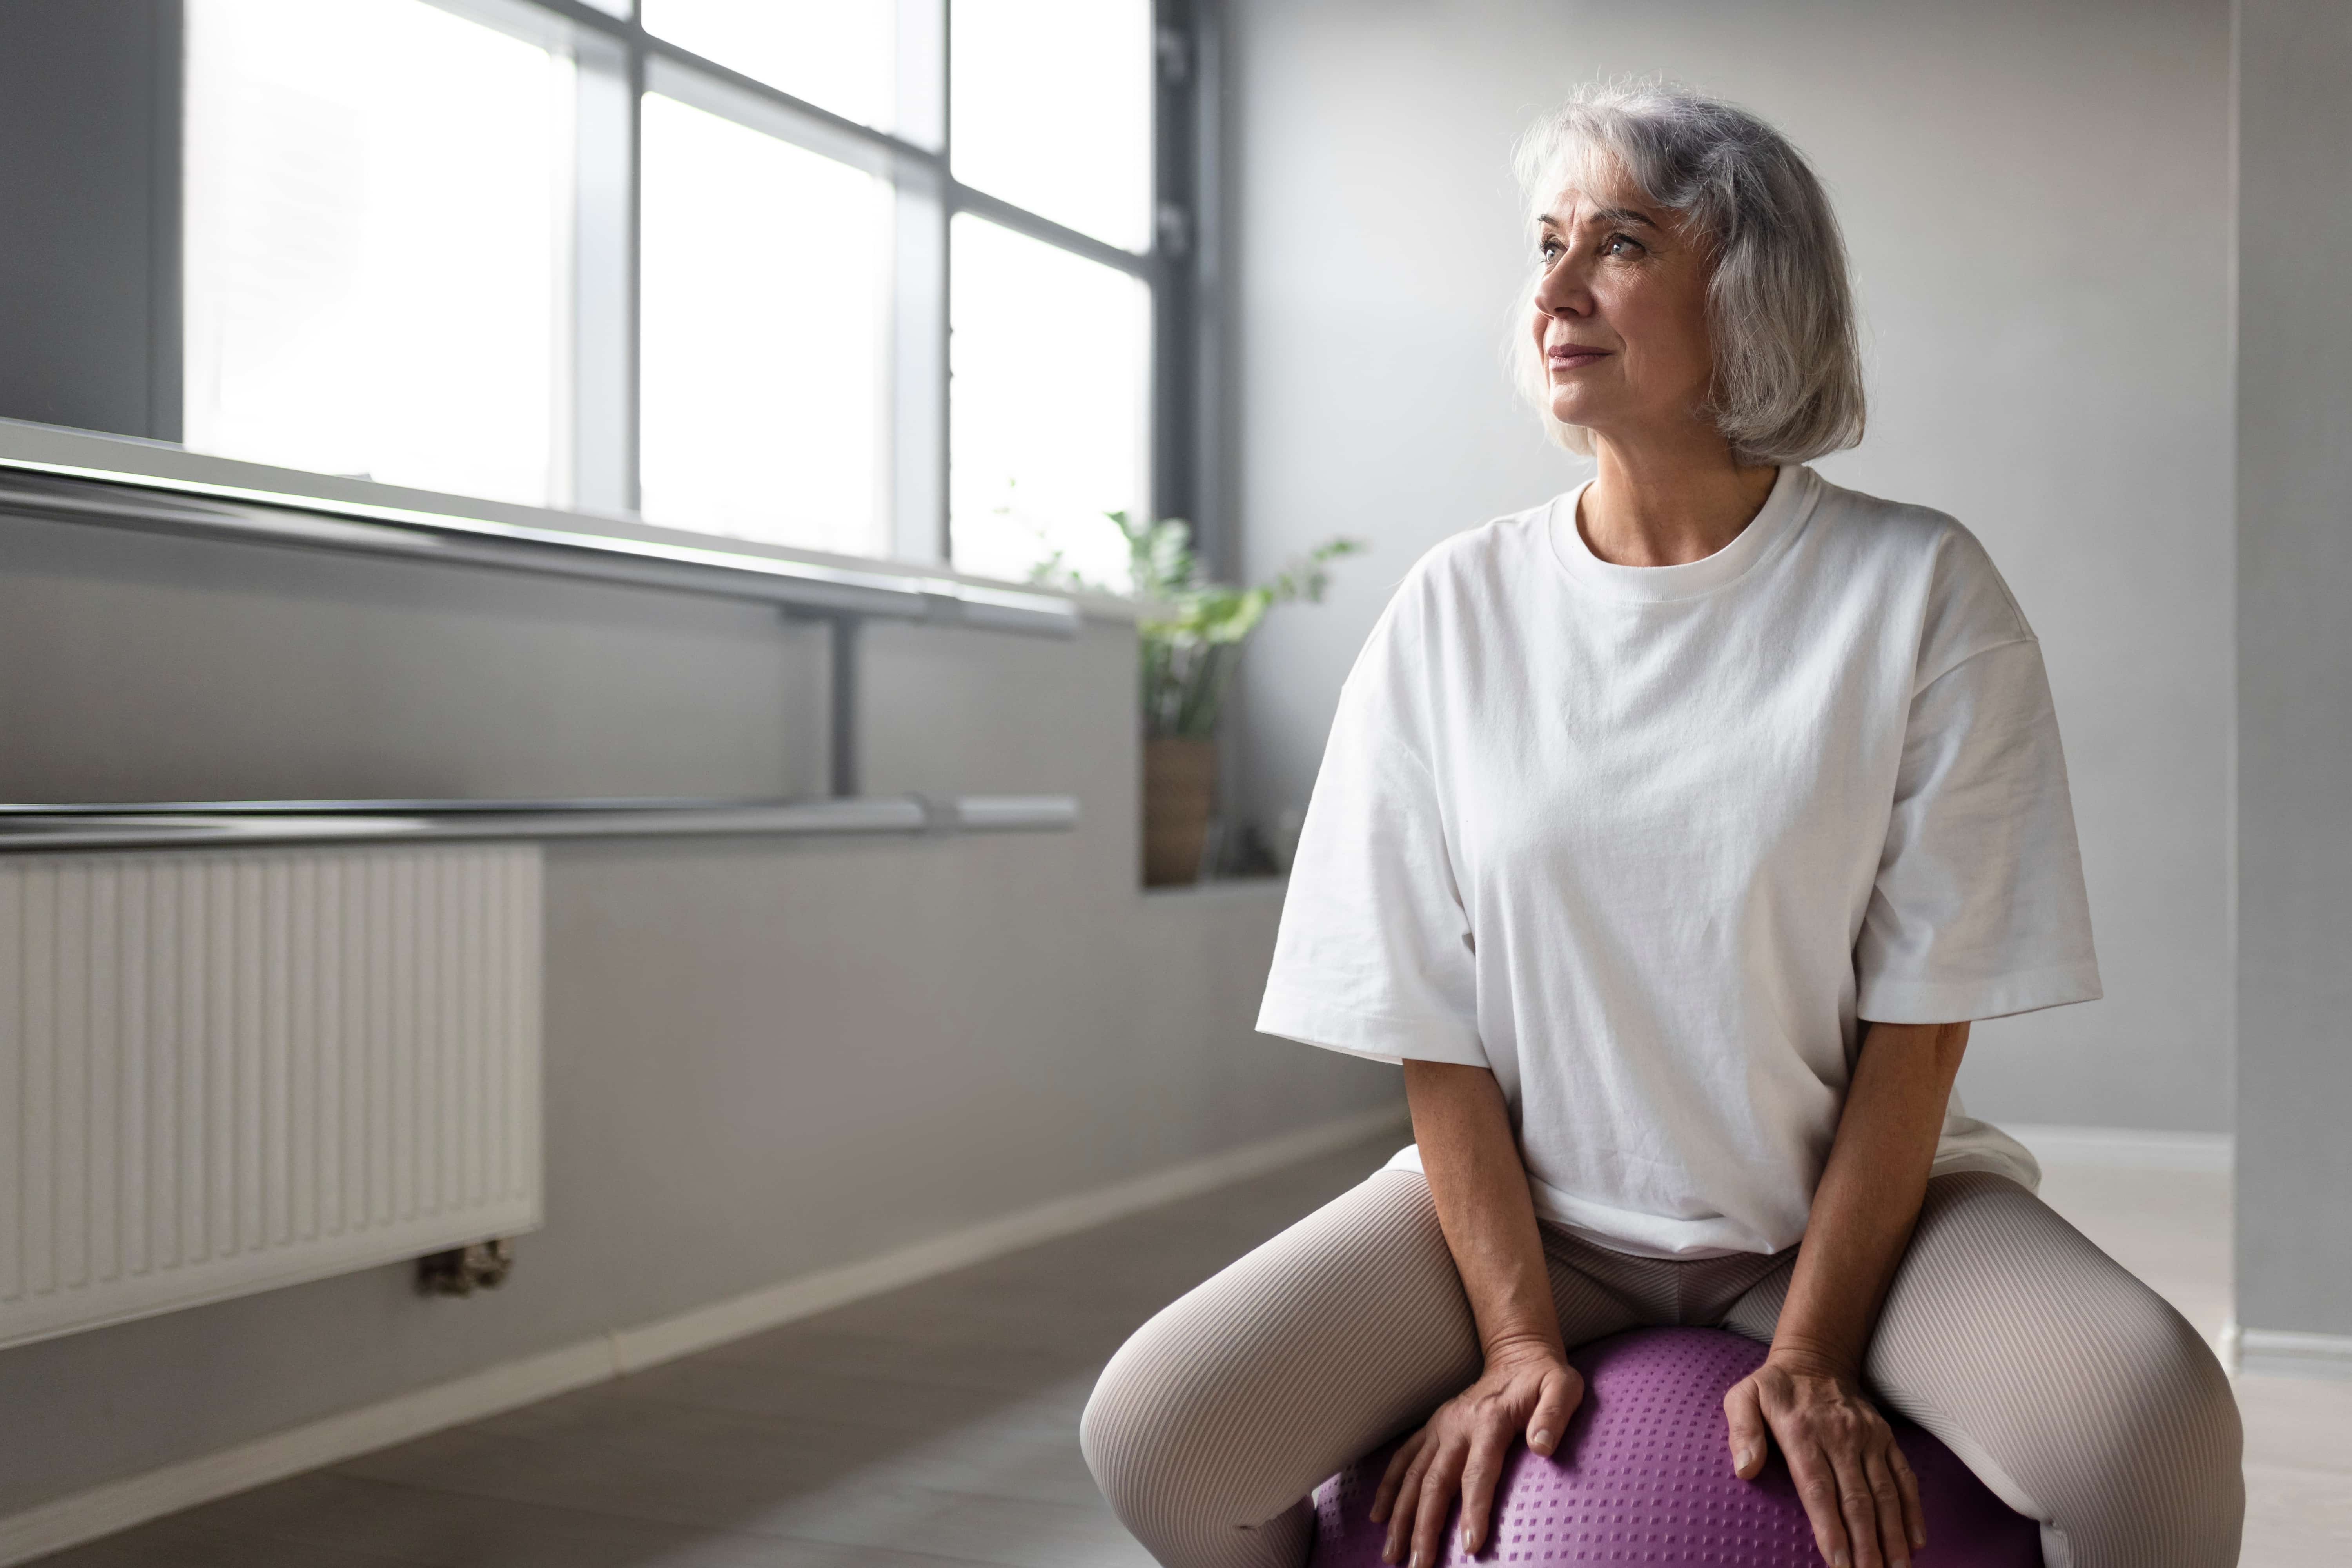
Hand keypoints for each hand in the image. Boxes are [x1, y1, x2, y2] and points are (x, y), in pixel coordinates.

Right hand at [1369, 1340, 1580, 1567]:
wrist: (1518, 1354)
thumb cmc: (1545, 1378)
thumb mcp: (1563, 1388)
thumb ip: (1554, 1416)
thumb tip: (1542, 1448)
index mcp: (1490, 1420)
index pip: (1478, 1473)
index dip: (1474, 1510)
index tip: (1470, 1545)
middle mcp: (1457, 1425)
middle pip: (1435, 1481)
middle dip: (1424, 1525)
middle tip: (1419, 1564)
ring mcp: (1440, 1427)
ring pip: (1412, 1475)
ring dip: (1399, 1515)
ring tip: (1392, 1554)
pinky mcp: (1432, 1428)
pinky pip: (1402, 1458)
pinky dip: (1387, 1487)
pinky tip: (1378, 1516)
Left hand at [1724, 1351, 1925, 1567]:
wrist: (1815, 1358)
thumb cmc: (1773, 1388)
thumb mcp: (1743, 1397)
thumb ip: (1741, 1432)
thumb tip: (1745, 1469)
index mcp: (1802, 1431)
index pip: (1819, 1488)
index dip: (1830, 1528)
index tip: (1837, 1562)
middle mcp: (1840, 1436)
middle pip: (1857, 1500)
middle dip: (1866, 1545)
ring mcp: (1868, 1437)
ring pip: (1886, 1493)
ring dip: (1892, 1536)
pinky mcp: (1886, 1438)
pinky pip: (1904, 1477)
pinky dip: (1913, 1510)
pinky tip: (1916, 1541)